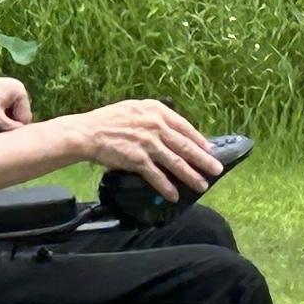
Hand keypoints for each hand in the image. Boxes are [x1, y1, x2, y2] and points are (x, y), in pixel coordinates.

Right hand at [50, 98, 223, 202]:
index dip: (199, 140)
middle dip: (203, 159)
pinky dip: (167, 186)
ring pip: (175, 162)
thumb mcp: (134, 109)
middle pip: (185, 146)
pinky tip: (174, 195)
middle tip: (216, 169)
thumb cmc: (108, 120)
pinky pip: (157, 175)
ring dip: (191, 176)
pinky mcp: (137, 159)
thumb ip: (153, 117)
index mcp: (156, 111)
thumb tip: (171, 131)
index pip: (184, 127)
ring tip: (201, 185)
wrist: (87, 132)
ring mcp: (147, 143)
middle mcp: (155, 125)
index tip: (209, 149)